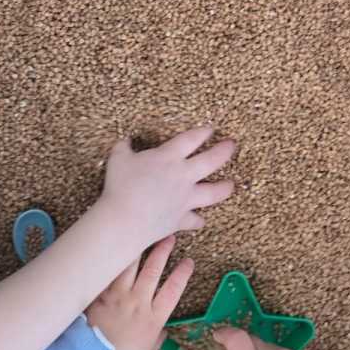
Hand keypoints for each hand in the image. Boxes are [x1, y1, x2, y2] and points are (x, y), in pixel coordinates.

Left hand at [87, 236, 192, 349]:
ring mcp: (118, 296)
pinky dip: (113, 261)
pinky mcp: (100, 295)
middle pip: (153, 270)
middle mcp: (138, 302)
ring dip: (138, 249)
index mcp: (154, 318)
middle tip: (168, 236)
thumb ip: (156, 339)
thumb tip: (162, 331)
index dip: (183, 273)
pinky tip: (114, 250)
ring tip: (142, 235)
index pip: (173, 290)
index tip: (189, 261)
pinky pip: (108, 274)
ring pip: (130, 266)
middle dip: (163, 250)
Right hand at [101, 125, 235, 243]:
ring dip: (224, 188)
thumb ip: (123, 147)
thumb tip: (126, 140)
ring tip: (231, 185)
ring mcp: (185, 199)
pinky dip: (198, 221)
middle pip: (211, 161)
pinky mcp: (180, 219)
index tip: (211, 129)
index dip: (203, 132)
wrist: (124, 220)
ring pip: (213, 193)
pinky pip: (194, 220)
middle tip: (232, 145)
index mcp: (169, 157)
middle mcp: (182, 176)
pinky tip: (201, 220)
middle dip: (224, 151)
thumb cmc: (120, 186)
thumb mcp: (118, 159)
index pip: (192, 139)